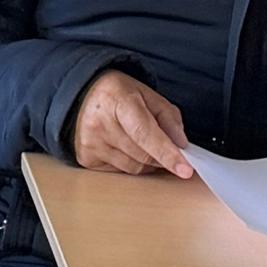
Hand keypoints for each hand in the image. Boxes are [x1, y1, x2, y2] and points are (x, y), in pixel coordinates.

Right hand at [71, 69, 197, 178]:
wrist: (81, 95)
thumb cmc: (117, 94)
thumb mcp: (146, 94)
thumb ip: (168, 116)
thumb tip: (181, 144)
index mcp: (118, 101)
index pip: (145, 133)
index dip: (167, 153)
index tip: (185, 169)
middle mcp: (100, 123)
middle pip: (142, 154)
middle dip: (162, 157)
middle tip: (169, 150)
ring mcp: (91, 143)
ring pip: (134, 167)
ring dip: (147, 162)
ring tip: (142, 143)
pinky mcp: (86, 157)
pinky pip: (120, 172)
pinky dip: (131, 163)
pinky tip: (125, 147)